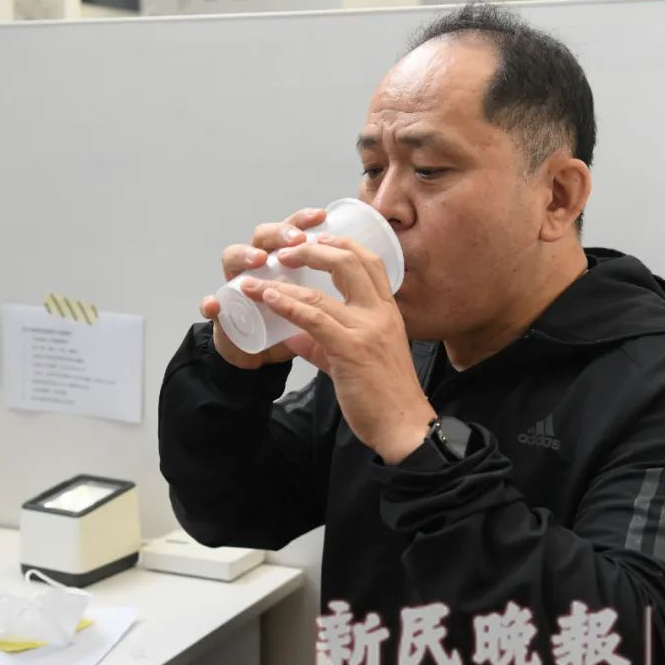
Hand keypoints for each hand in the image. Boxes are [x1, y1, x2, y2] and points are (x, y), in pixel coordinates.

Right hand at [200, 207, 326, 369]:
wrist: (259, 356)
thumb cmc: (293, 327)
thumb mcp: (321, 311)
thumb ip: (336, 294)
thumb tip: (368, 277)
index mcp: (282, 259)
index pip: (291, 228)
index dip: (304, 218)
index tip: (322, 214)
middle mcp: (257, 265)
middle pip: (262, 235)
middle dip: (278, 231)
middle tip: (295, 238)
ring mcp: (235, 287)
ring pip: (231, 258)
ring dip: (244, 255)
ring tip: (259, 260)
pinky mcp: (222, 315)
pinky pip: (211, 306)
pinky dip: (210, 304)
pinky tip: (213, 305)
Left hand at [240, 234, 435, 462]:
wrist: (404, 427)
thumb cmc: (384, 396)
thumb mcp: (356, 360)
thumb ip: (324, 346)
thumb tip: (294, 337)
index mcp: (387, 312)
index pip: (369, 262)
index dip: (342, 243)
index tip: (317, 237)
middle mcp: (380, 314)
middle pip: (349, 262)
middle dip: (314, 248)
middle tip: (286, 249)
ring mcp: (367, 329)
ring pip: (322, 291)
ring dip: (286, 279)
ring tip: (260, 275)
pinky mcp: (351, 349)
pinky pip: (314, 319)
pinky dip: (287, 304)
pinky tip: (268, 298)